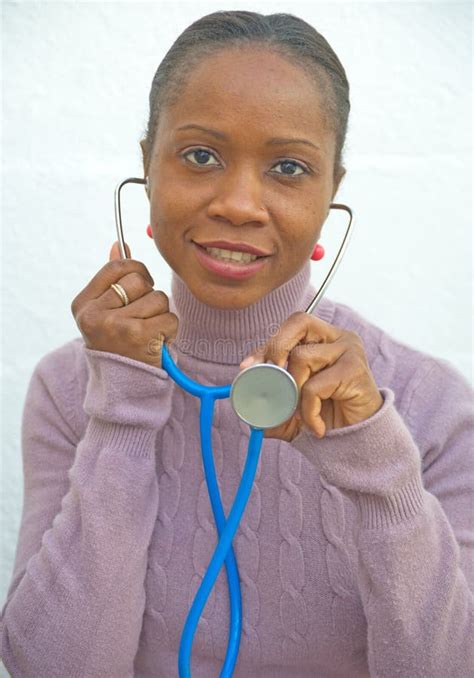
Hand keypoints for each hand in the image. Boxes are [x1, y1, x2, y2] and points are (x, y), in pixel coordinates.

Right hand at [70, 242, 177, 368]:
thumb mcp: (105, 312)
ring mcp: (117, 326)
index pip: (117, 267)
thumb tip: (119, 245)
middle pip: (140, 281)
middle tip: (143, 316)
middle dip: (149, 295)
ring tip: (148, 333)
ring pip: (158, 299)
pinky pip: (170, 319)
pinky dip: (170, 331)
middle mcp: (95, 315)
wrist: (121, 388)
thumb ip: (111, 279)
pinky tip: (156, 343)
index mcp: (83, 304)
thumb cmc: (116, 344)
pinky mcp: (140, 338)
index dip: (136, 271)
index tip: (141, 284)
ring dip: (161, 315)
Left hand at [239, 311, 382, 441]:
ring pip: (303, 357)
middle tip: (267, 376)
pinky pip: (314, 386)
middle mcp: (338, 337)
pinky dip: (307, 410)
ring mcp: (349, 351)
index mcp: (323, 338)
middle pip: (300, 322)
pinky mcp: (354, 370)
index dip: (267, 344)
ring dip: (292, 391)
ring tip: (300, 413)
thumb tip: (242, 398)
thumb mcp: (291, 407)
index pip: (291, 327)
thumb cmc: (326, 416)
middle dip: (276, 347)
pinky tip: (316, 427)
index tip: (247, 367)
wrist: (358, 441)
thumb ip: (269, 399)